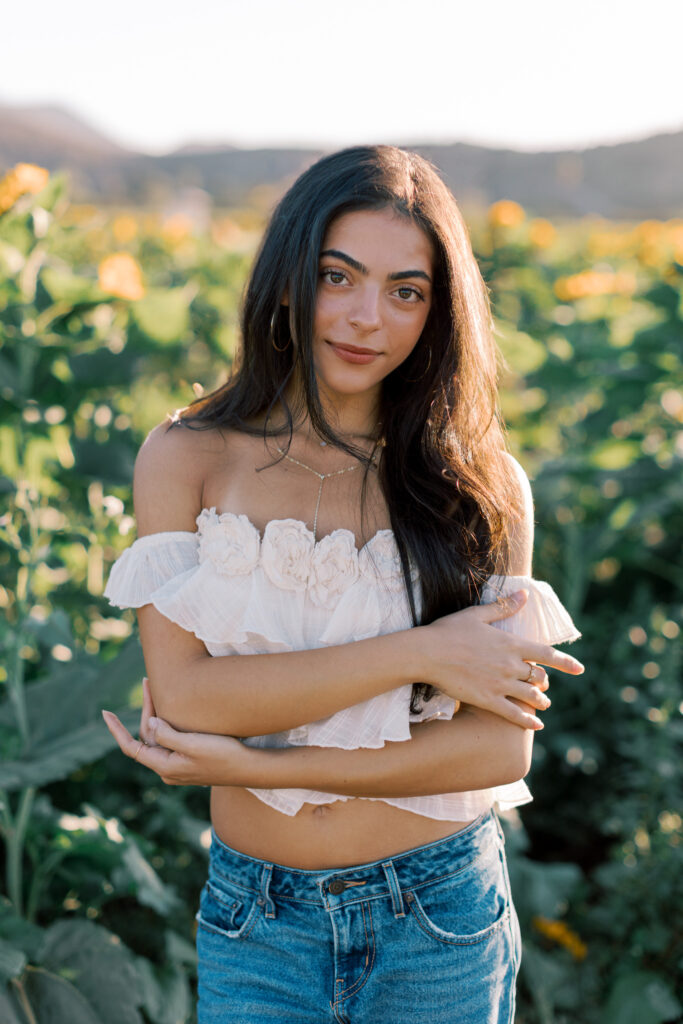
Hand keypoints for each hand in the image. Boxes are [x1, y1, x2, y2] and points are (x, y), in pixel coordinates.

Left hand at [101, 679, 252, 786]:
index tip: (105, 713)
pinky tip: (172, 708)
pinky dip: (168, 721)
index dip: (116, 730)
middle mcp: (169, 768)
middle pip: (147, 736)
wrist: (250, 768)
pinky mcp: (191, 759)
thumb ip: (168, 735)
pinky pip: (171, 738)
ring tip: (157, 688)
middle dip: (146, 708)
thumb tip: (150, 724)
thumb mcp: (194, 744)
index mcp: (165, 766)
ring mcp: (180, 764)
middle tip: (148, 681)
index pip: (132, 747)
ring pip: (160, 735)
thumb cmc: (224, 756)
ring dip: (157, 712)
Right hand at [419, 590, 584, 729]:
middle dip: (544, 682)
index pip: (547, 654)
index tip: (580, 669)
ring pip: (531, 696)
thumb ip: (504, 607)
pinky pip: (515, 714)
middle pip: (539, 677)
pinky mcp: (488, 700)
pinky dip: (528, 720)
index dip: (565, 662)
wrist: (428, 653)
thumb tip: (525, 594)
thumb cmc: (449, 631)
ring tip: (543, 704)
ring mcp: (501, 684)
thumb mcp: (477, 615)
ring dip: (541, 701)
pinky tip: (537, 725)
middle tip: (544, 685)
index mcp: (511, 644)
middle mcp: (511, 665)